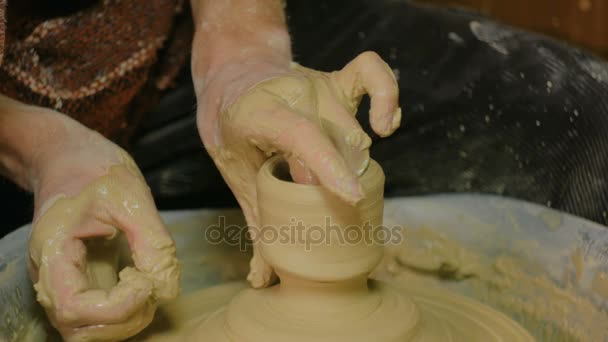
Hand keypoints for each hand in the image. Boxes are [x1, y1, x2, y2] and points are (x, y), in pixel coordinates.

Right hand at [26, 112, 178, 340]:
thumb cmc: (95, 171)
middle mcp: (54, 276)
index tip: (145, 280)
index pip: (72, 308)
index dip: (115, 306)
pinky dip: (126, 311)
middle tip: (150, 284)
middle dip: (124, 318)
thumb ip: (152, 241)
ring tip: (148, 283)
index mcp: (53, 253)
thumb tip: (166, 286)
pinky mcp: (85, 282)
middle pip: (79, 330)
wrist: (73, 159)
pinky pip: (100, 316)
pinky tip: (142, 282)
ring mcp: (68, 282)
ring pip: (89, 330)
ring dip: (127, 320)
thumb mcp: (130, 195)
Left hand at [194, 51, 400, 287]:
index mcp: (257, 115)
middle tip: (317, 198)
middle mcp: (292, 93)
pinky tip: (386, 125)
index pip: (301, 134)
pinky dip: (387, 97)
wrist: (235, 84)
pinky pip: (374, 74)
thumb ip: (257, 226)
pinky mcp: (337, 78)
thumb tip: (264, 281)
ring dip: (352, 163)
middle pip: (336, 142)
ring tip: (331, 176)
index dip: (328, 166)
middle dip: (334, 181)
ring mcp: (317, 83)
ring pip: (355, 131)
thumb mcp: (240, 178)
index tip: (352, 197)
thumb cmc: (238, 136)